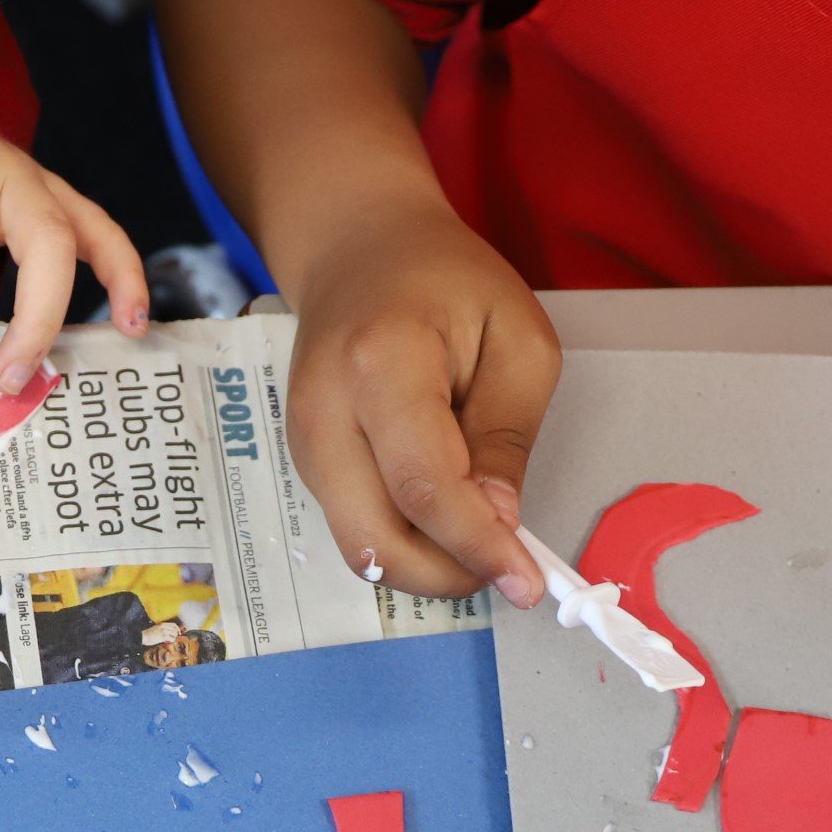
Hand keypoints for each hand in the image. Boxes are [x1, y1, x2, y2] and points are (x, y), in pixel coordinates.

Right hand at [278, 191, 553, 605]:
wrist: (359, 248)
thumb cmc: (446, 281)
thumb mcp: (516, 339)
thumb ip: (507, 435)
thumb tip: (498, 524)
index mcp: (382, 364)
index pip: (424, 487)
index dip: (476, 546)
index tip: (527, 583)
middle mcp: (325, 413)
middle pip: (374, 540)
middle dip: (446, 576)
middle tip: (505, 567)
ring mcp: (304, 442)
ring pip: (361, 547)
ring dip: (427, 564)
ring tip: (481, 534)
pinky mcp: (306, 463)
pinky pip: (356, 527)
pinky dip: (407, 541)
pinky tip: (447, 515)